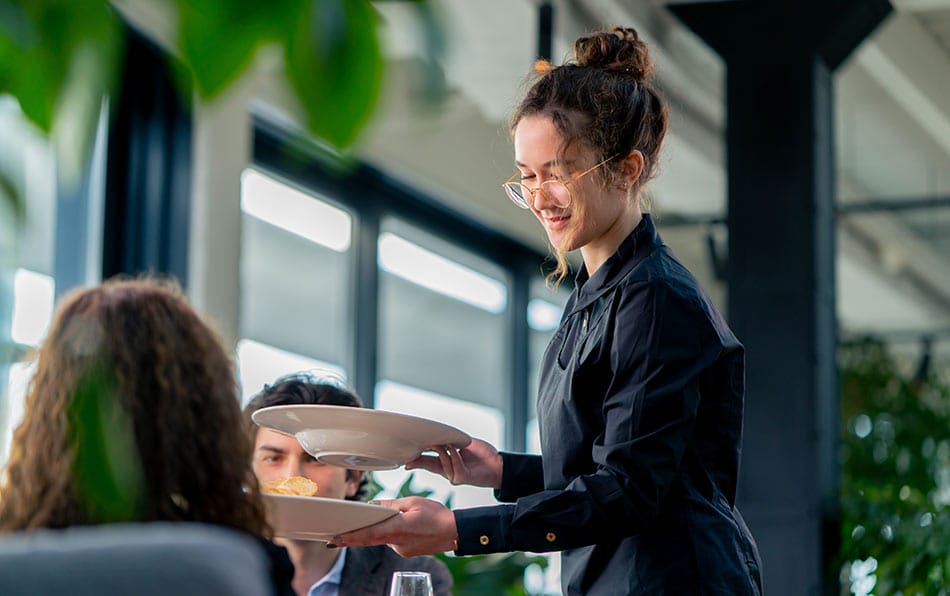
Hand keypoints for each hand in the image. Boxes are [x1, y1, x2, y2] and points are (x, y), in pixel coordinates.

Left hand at [331, 497, 456, 557]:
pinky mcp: (406, 552)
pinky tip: (401, 525)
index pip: (367, 534)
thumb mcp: (412, 502)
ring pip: (382, 538)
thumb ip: (390, 505)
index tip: (335, 538)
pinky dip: (390, 533)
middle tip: (334, 536)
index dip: (349, 537)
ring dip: (378, 530)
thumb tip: (374, 505)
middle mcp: (397, 543)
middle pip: (370, 539)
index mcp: (397, 529)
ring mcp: (401, 550)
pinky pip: (392, 541)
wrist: (454, 532)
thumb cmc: (436, 516)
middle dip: (353, 537)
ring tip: (388, 519)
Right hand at [406, 438, 502, 488]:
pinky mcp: (461, 478)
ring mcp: (453, 475)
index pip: (426, 460)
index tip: (404, 457)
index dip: (415, 458)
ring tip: (446, 442)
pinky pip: (454, 464)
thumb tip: (436, 435)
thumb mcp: (463, 444)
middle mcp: (447, 470)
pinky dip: (455, 455)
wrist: (498, 464)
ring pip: (441, 461)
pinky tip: (457, 450)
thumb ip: (449, 441)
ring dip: (443, 450)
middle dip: (417, 459)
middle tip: (408, 455)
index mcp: (446, 462)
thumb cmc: (482, 455)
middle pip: (427, 464)